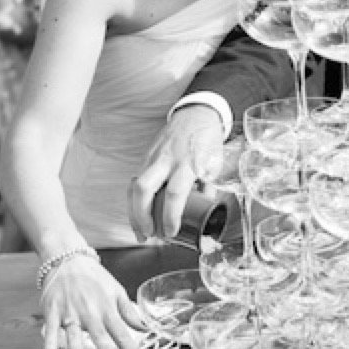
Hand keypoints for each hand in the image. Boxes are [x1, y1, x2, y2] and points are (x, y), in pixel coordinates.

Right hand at [39, 259, 147, 348]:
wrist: (68, 259)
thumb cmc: (95, 278)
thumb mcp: (117, 291)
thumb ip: (130, 313)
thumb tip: (147, 329)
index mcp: (107, 308)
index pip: (122, 332)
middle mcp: (89, 312)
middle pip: (98, 332)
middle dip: (104, 346)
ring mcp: (69, 312)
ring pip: (73, 334)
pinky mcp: (52, 311)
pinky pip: (50, 329)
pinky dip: (49, 341)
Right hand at [128, 106, 225, 241]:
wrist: (195, 114)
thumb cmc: (207, 142)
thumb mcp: (214, 166)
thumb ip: (208, 190)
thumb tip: (204, 215)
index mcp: (188, 163)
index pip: (175, 193)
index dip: (170, 216)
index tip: (171, 233)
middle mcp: (167, 160)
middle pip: (144, 188)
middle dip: (141, 215)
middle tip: (149, 234)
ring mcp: (153, 158)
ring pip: (134, 186)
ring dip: (134, 213)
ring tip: (141, 233)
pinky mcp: (145, 158)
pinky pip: (135, 182)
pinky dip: (134, 202)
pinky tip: (138, 216)